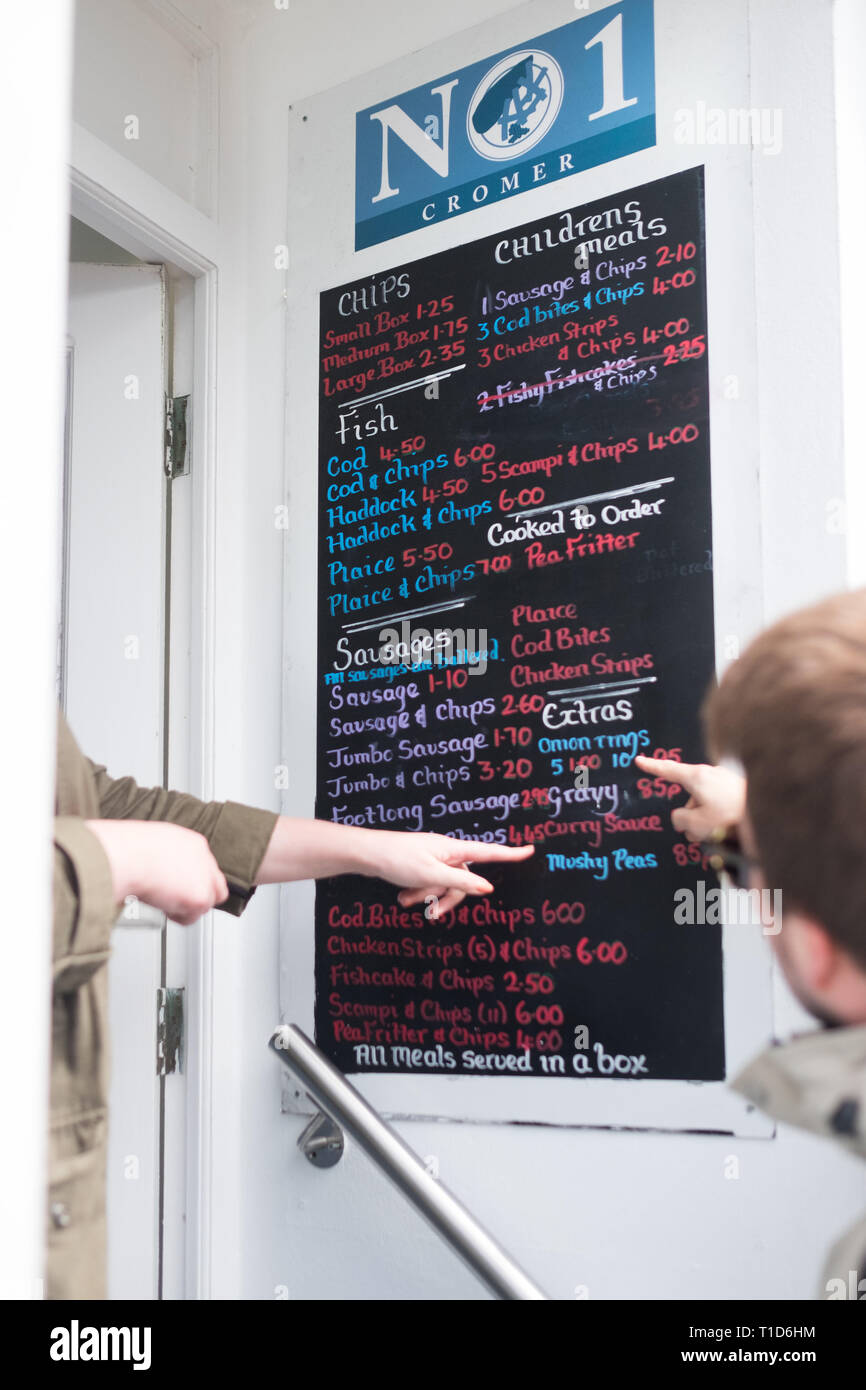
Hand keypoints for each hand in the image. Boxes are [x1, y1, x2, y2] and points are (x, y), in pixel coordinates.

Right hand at [85, 819, 228, 924]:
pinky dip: (176, 917)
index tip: (182, 889)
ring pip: (204, 905)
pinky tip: (161, 905)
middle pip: (215, 887)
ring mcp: (205, 879)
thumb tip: (165, 871)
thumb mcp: (153, 844)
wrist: (125, 858)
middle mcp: (204, 859)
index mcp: (193, 844)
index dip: (193, 881)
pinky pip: (191, 918)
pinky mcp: (200, 898)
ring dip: (183, 908)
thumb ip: (169, 857)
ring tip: (161, 900)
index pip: (206, 868)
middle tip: (178, 903)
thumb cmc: (127, 851)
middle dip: (198, 898)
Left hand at [356, 831, 533, 916]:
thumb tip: (487, 888)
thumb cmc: (399, 859)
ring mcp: (433, 858)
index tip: (530, 850)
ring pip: (443, 883)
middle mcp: (446, 852)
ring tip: (407, 901)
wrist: (367, 853)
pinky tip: (403, 898)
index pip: (489, 852)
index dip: (510, 853)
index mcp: (453, 850)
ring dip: (428, 896)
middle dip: (447, 897)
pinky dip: (419, 892)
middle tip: (431, 913)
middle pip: (463, 880)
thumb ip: (460, 882)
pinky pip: (429, 882)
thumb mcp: (432, 875)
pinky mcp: (420, 864)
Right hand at [634, 757, 745, 841]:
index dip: (652, 767)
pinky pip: (721, 803)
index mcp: (697, 777)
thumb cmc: (731, 816)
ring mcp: (726, 780)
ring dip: (707, 819)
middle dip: (692, 816)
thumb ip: (681, 819)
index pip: (668, 770)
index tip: (639, 760)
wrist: (768, 812)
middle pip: (690, 796)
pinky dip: (722, 816)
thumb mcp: (697, 824)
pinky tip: (732, 828)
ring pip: (707, 802)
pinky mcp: (739, 788)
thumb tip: (682, 817)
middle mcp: (711, 774)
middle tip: (699, 834)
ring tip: (721, 834)